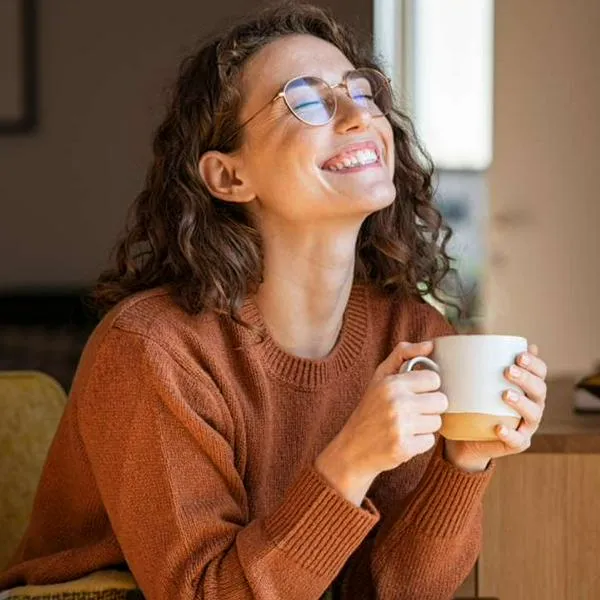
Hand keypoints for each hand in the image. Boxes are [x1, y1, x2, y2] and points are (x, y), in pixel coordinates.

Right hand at [315, 340, 446, 504]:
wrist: (352, 448)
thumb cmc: (369, 410)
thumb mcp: (380, 377)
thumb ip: (402, 355)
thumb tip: (430, 344)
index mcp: (392, 383)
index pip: (434, 379)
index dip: (427, 387)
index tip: (415, 393)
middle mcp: (397, 403)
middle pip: (441, 401)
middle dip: (429, 407)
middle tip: (412, 411)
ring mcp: (401, 426)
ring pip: (437, 422)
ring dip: (425, 425)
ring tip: (406, 426)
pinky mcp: (404, 448)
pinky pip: (430, 441)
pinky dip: (419, 442)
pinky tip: (404, 439)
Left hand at [444, 343, 547, 470]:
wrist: (465, 436)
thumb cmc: (472, 401)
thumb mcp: (472, 380)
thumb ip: (472, 362)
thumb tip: (464, 339)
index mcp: (527, 387)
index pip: (540, 372)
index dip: (534, 363)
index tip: (519, 355)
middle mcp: (532, 405)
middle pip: (539, 390)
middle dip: (527, 378)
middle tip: (508, 370)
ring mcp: (526, 426)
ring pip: (533, 414)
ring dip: (522, 403)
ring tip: (505, 394)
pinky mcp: (516, 444)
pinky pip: (517, 440)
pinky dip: (510, 434)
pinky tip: (499, 428)